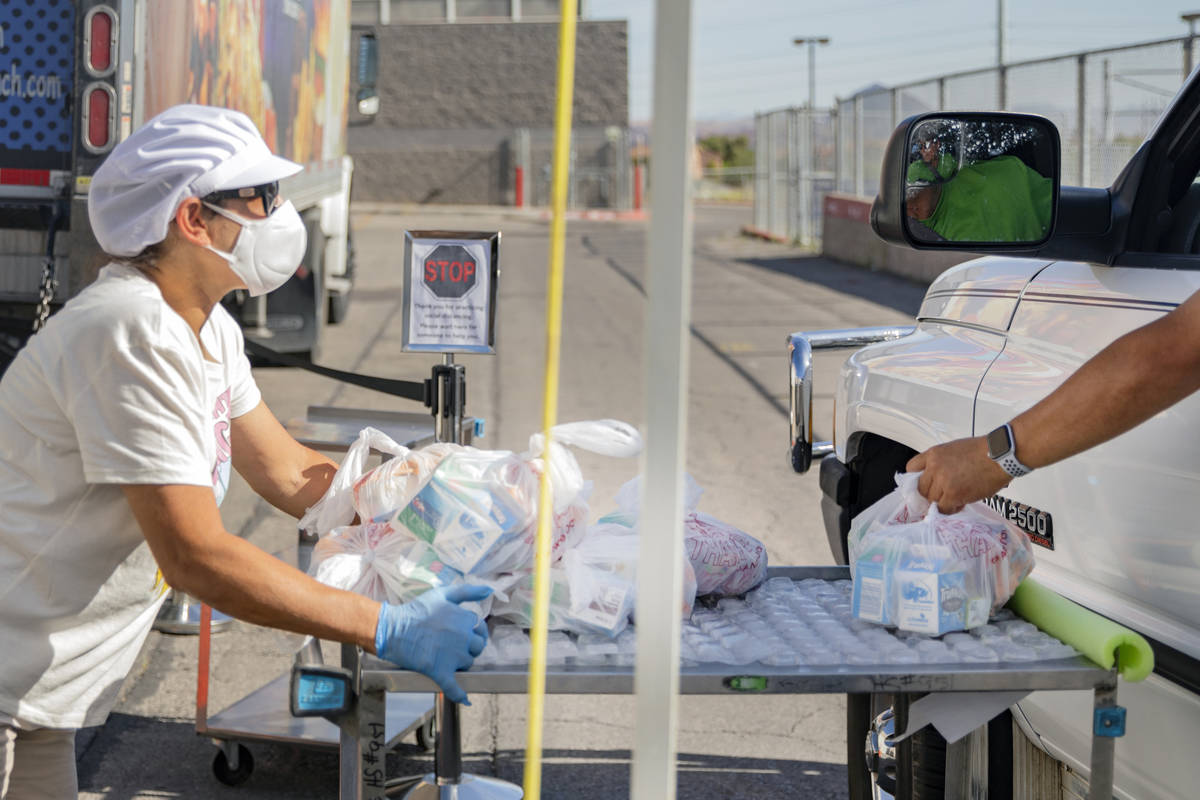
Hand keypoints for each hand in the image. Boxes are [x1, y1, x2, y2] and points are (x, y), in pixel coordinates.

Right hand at [374, 584, 491, 704]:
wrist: (393, 629)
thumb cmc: (418, 610)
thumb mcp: (443, 594)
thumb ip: (468, 592)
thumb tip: (489, 590)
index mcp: (465, 620)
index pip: (479, 628)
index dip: (473, 631)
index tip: (464, 632)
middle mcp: (463, 638)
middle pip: (477, 647)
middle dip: (469, 646)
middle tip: (454, 645)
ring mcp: (453, 656)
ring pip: (468, 664)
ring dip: (461, 663)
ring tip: (446, 657)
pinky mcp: (440, 671)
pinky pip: (455, 686)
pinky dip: (460, 694)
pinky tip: (466, 699)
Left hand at [906, 436, 1011, 513]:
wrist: (1001, 454)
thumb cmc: (984, 451)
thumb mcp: (954, 448)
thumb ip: (941, 462)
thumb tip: (935, 477)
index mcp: (934, 454)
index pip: (911, 468)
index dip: (918, 478)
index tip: (924, 484)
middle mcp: (935, 467)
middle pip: (921, 488)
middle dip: (931, 494)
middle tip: (942, 495)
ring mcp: (943, 481)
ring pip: (932, 500)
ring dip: (942, 502)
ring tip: (956, 498)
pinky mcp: (954, 494)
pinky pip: (944, 508)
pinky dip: (951, 509)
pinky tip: (960, 503)